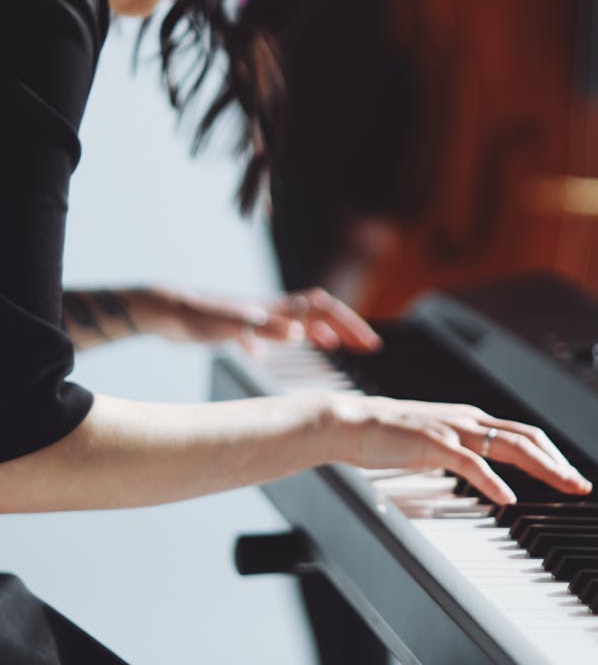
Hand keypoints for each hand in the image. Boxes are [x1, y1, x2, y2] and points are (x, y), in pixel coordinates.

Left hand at [132, 285, 381, 352]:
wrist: (162, 309)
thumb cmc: (191, 316)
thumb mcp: (227, 324)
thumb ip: (262, 327)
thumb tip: (298, 333)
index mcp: (273, 310)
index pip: (323, 310)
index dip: (349, 324)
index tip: (369, 345)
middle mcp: (269, 311)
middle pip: (318, 313)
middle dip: (346, 328)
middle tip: (367, 348)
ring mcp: (255, 318)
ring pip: (298, 322)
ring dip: (321, 332)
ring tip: (337, 349)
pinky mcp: (238, 326)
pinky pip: (270, 333)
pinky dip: (283, 341)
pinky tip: (278, 355)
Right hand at [323, 393, 592, 505]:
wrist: (353, 423)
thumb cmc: (390, 436)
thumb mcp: (435, 442)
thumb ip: (461, 451)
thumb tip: (484, 470)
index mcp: (471, 420)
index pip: (524, 434)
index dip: (552, 455)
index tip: (571, 476)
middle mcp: (468, 420)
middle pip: (527, 438)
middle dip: (559, 462)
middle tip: (580, 485)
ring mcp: (453, 430)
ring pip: (510, 445)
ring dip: (542, 467)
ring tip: (562, 486)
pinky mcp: (434, 443)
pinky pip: (472, 462)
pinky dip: (494, 481)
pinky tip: (508, 498)